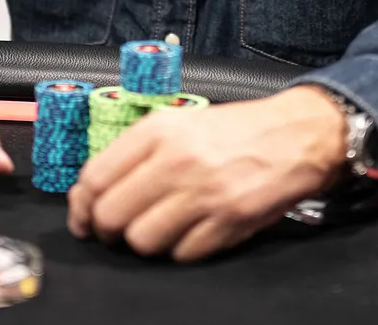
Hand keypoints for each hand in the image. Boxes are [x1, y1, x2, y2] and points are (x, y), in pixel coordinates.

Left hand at [67, 86, 347, 261]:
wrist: (295, 135)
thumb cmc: (233, 131)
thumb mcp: (178, 122)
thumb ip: (134, 153)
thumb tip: (91, 193)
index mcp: (158, 130)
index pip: (94, 178)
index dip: (81, 207)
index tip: (84, 219)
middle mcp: (177, 159)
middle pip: (112, 215)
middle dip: (109, 231)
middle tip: (118, 231)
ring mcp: (204, 192)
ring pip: (142, 241)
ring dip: (145, 243)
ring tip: (159, 230)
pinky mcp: (230, 220)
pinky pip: (182, 254)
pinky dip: (181, 250)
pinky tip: (191, 232)